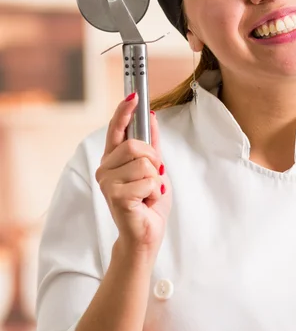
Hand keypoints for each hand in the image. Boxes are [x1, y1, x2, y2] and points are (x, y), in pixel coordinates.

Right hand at [96, 94, 171, 258]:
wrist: (146, 235)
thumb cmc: (147, 203)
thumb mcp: (154, 168)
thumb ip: (151, 144)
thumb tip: (152, 116)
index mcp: (112, 160)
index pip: (115, 129)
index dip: (125, 111)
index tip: (134, 95)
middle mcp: (105, 168)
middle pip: (134, 144)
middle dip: (153, 159)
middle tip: (154, 176)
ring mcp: (107, 182)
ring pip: (144, 163)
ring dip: (155, 179)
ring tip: (148, 193)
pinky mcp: (116, 196)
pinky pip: (148, 180)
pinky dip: (155, 191)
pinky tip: (146, 202)